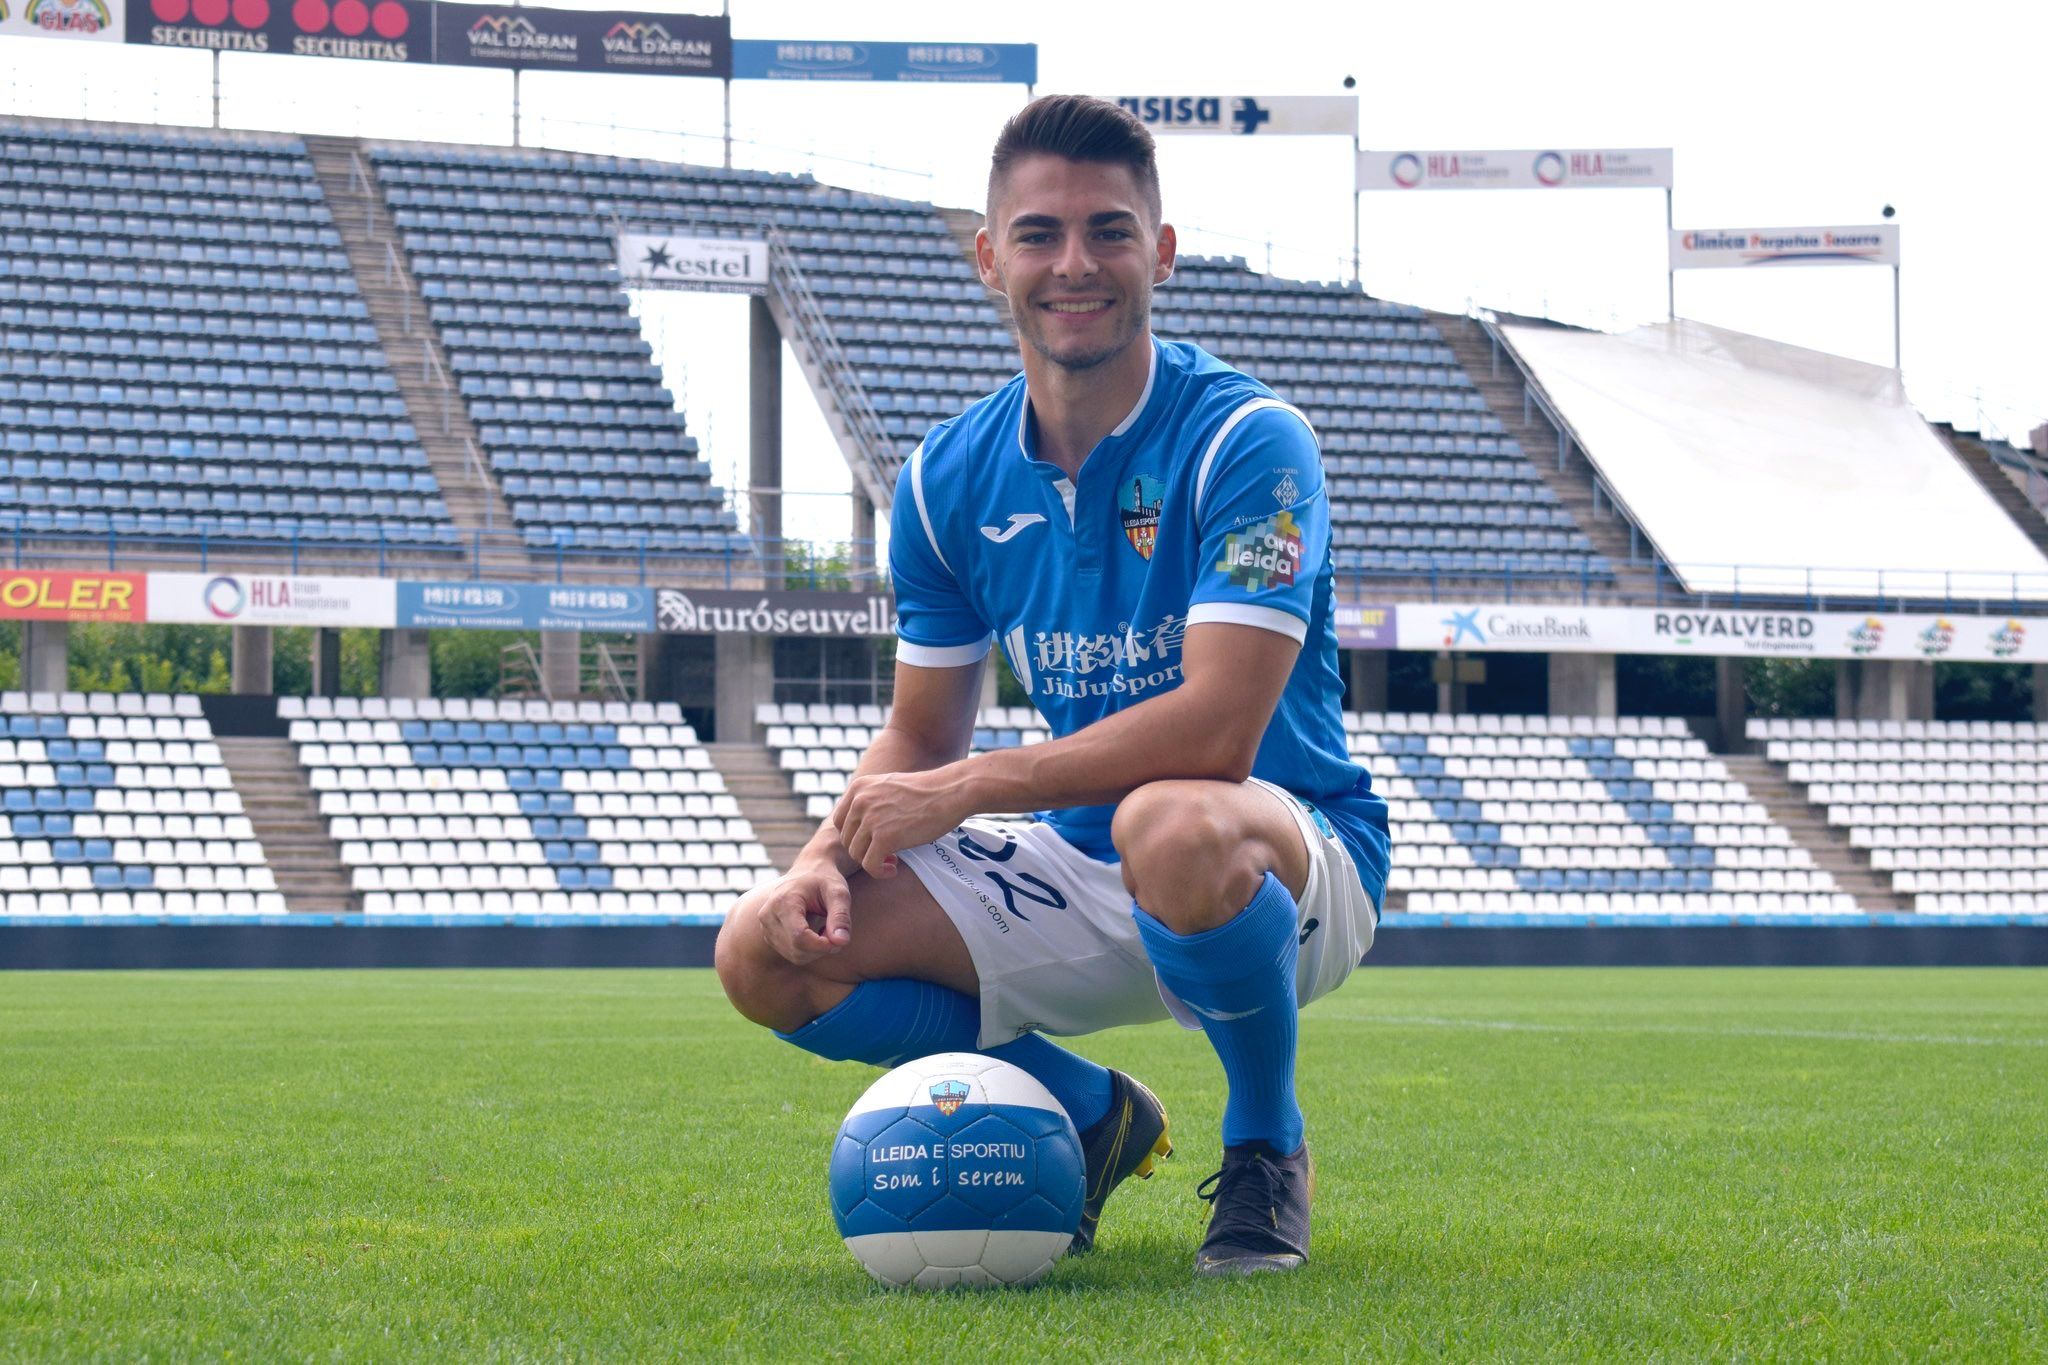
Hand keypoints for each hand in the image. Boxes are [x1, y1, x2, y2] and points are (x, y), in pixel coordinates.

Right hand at [742, 863, 853, 965]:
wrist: (808, 872)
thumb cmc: (825, 880)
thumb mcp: (839, 892)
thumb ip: (841, 916)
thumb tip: (841, 941)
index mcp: (783, 901)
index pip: (799, 937)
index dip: (822, 945)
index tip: (840, 940)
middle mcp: (768, 915)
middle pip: (797, 949)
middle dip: (822, 948)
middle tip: (837, 932)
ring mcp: (766, 926)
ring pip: (795, 956)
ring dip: (816, 951)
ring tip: (827, 930)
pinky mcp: (769, 935)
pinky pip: (792, 955)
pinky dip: (809, 951)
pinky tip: (815, 933)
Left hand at [832, 768, 971, 878]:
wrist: (950, 791)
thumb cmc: (926, 791)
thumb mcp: (888, 786)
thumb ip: (870, 800)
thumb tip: (860, 826)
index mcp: (859, 788)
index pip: (840, 821)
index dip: (855, 836)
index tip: (874, 841)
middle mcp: (860, 802)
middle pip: (847, 839)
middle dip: (864, 851)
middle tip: (887, 854)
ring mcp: (870, 819)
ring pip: (856, 854)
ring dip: (873, 862)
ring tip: (892, 861)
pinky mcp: (884, 838)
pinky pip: (870, 865)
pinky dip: (879, 872)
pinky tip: (894, 869)